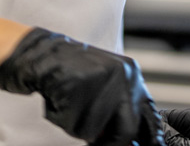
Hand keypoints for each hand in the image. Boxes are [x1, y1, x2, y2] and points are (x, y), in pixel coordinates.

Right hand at [0, 28, 163, 145]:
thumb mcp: (105, 80)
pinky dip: (61, 119)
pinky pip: (71, 124)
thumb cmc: (71, 68)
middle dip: (112, 142)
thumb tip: (129, 138)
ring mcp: (99, 83)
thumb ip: (118, 105)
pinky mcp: (76, 90)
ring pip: (93, 130)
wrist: (41, 53)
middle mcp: (120, 76)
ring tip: (69, 102)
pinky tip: (58, 98)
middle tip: (96, 141)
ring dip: (77, 126)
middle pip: (127, 129)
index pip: (148, 114)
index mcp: (130, 72)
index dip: (145, 136)